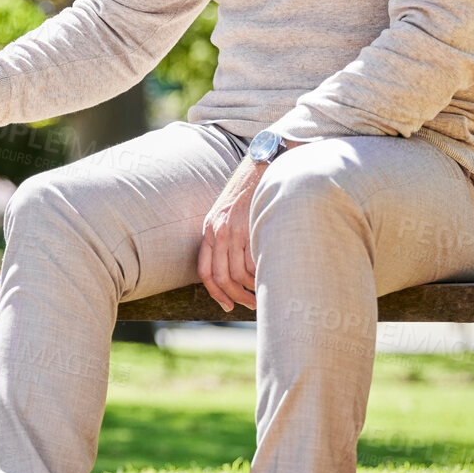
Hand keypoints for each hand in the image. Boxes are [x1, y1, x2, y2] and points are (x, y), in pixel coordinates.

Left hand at [197, 158, 267, 312]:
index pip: (204, 271)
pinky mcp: (250, 228)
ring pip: (238, 273)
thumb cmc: (247, 193)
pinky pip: (253, 261)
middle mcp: (218, 232)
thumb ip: (226, 237)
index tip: (226, 305)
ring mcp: (234, 230)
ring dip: (251, 289)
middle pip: (221, 277)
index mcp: (209, 230)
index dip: (214, 292)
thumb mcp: (227, 214)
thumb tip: (234, 268)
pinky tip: (269, 279)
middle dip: (235, 296)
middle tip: (250, 304)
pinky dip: (260, 276)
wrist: (260, 166)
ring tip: (262, 295)